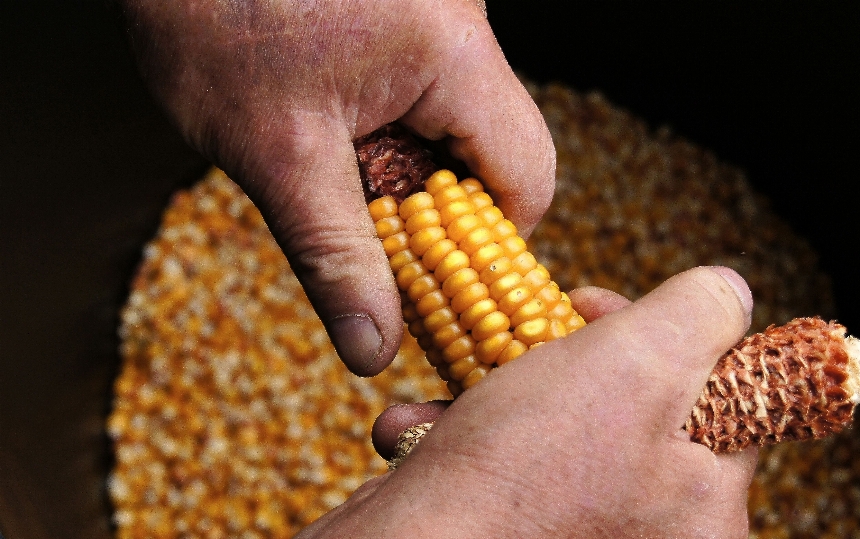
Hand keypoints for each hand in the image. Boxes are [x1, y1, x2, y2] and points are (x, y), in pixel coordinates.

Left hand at [121, 0, 554, 374]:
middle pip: (498, 157)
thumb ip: (335, 255)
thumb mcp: (276, 152)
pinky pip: (429, 102)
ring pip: (460, 134)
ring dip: (411, 180)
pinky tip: (340, 142)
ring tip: (345, 181)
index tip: (439, 287)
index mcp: (454, 56)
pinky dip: (393, 143)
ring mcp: (438, 22)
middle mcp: (464, 30)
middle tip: (380, 242)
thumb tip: (376, 348)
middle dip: (442, 215)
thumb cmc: (212, 17)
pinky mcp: (409, 22)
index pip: (528, 178)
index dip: (491, 248)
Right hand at [297, 267, 757, 537]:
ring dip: (503, 392)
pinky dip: (466, 440)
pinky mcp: (524, 537)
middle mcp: (657, 536)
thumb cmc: (527, 471)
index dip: (662, 331)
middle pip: (635, 409)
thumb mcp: (636, 364)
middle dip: (571, 356)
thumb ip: (700, 316)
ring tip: (466, 383)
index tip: (598, 307)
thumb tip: (729, 291)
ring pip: (563, 435)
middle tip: (538, 330)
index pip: (719, 395)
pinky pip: (514, 474)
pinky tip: (425, 430)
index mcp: (708, 511)